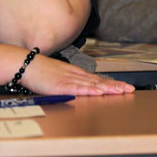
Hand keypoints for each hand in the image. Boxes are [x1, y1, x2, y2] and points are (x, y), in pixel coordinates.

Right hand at [20, 53, 134, 95]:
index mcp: (76, 74)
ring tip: (120, 91)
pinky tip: (98, 92)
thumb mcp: (59, 76)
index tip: (125, 87)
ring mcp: (69, 79)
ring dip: (107, 88)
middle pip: (99, 81)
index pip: (98, 79)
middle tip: (130, 90)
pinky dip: (89, 90)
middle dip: (116, 86)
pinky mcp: (61, 85)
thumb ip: (70, 82)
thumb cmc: (39, 72)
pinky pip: (78, 88)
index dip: (112, 83)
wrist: (26, 64)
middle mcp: (76, 75)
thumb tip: (81, 88)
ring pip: (92, 84)